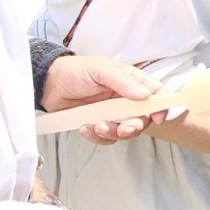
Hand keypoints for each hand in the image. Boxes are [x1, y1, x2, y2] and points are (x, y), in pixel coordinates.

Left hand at [41, 54, 160, 144]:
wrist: (49, 84)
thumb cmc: (76, 71)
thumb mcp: (100, 70)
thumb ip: (123, 82)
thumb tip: (145, 94)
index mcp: (132, 82)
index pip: (156, 94)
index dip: (161, 106)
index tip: (157, 117)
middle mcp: (126, 100)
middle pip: (142, 119)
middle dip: (134, 126)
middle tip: (123, 128)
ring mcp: (113, 114)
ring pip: (124, 131)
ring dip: (113, 133)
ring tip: (97, 126)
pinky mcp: (99, 125)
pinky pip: (106, 138)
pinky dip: (97, 137)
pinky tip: (85, 127)